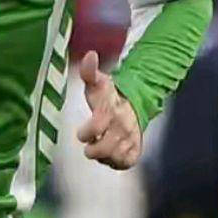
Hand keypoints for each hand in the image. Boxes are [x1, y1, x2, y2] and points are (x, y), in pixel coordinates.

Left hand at [75, 50, 140, 169]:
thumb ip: (89, 70)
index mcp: (111, 110)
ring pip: (114, 157)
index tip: (81, 133)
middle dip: (93, 150)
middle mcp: (122, 126)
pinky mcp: (136, 150)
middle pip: (104, 148)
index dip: (86, 133)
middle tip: (89, 144)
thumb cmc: (109, 94)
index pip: (97, 127)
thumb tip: (90, 54)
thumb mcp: (97, 82)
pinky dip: (114, 162)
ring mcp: (130, 139)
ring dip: (103, 156)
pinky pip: (124, 163)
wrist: (135, 103)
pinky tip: (109, 154)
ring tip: (98, 147)